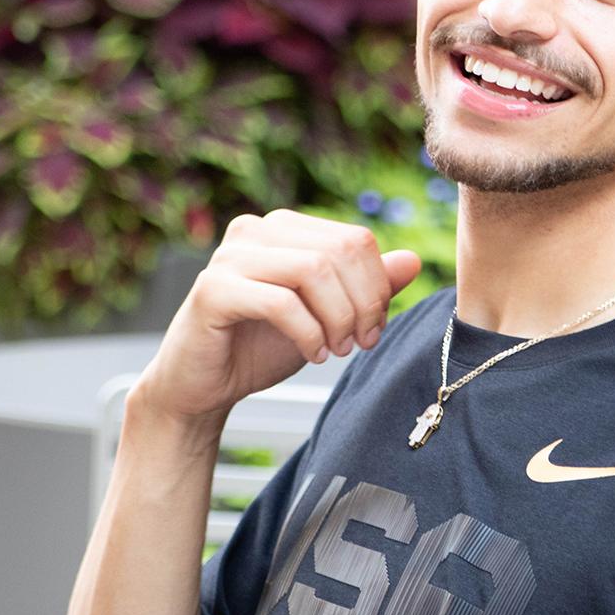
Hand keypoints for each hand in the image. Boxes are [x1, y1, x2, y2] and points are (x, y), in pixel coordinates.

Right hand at [135, 209, 421, 420]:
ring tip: (335, 349)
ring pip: (313, 270)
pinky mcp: (213, 289)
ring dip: (337, 318)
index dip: (377, 285)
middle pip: (340, 251)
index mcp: (285, 228)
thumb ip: (366, 287)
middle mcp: (256, 231)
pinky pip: (281, 301)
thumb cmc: (263, 345)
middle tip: (359, 343)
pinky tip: (312, 355)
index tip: (374, 328)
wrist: (202, 385)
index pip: (355, 239)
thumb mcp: (328, 315)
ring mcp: (231, 256)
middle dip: (362, 303)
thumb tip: (412, 260)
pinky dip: (308, 333)